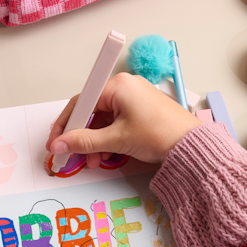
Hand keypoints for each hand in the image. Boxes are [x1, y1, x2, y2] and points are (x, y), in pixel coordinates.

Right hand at [45, 72, 201, 166]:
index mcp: (117, 86)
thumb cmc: (160, 134)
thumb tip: (60, 144)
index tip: (55, 142)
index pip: (80, 102)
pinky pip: (115, 123)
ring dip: (95, 142)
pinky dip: (108, 139)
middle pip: (91, 112)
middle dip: (81, 136)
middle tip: (72, 155)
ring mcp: (133, 99)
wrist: (191, 146)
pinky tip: (107, 154)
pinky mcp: (140, 111)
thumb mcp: (116, 140)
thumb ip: (84, 142)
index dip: (65, 124)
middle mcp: (124, 87)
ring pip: (103, 121)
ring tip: (94, 160)